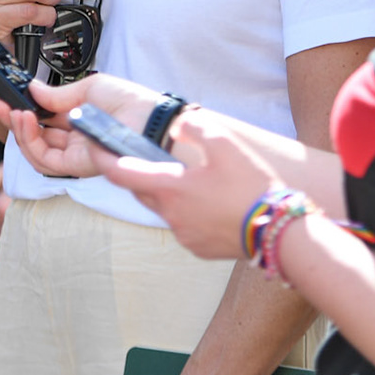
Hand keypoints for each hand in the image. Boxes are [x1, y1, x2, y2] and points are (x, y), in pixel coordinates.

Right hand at [0, 74, 168, 179]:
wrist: (151, 120)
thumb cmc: (133, 103)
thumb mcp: (89, 88)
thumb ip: (58, 95)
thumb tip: (34, 89)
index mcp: (81, 120)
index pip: (44, 120)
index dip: (24, 110)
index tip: (7, 98)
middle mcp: (77, 141)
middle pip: (37, 138)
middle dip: (14, 122)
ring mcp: (77, 155)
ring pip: (37, 152)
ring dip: (20, 132)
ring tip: (15, 111)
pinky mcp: (78, 166)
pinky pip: (46, 160)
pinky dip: (31, 142)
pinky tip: (26, 121)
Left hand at [92, 109, 288, 259]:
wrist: (280, 234)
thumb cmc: (252, 189)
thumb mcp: (225, 144)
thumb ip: (196, 128)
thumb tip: (180, 126)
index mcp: (170, 188)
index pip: (120, 173)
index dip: (102, 158)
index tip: (94, 146)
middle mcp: (170, 214)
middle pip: (141, 191)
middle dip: (139, 174)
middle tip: (150, 158)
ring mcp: (183, 235)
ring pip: (163, 208)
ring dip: (168, 193)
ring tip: (193, 180)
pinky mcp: (198, 248)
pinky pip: (182, 225)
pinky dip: (187, 211)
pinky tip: (209, 202)